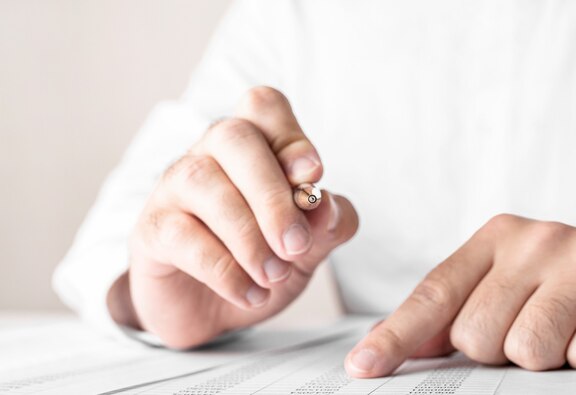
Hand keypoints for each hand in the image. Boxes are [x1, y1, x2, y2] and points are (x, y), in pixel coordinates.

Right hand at [108, 87, 357, 347]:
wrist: (211, 313)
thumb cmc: (260, 261)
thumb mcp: (307, 245)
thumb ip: (326, 223)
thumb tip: (326, 207)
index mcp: (251, 148)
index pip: (262, 107)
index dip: (290, 134)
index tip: (312, 178)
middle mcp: (208, 155)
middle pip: (234, 137)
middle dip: (272, 194)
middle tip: (296, 245)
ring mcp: (173, 188)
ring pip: (205, 183)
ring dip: (249, 236)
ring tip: (274, 275)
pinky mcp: (151, 229)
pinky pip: (182, 235)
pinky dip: (224, 269)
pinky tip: (249, 293)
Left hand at [345, 214, 575, 375]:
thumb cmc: (560, 283)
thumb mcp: (503, 282)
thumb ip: (450, 311)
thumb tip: (389, 346)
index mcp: (496, 237)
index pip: (433, 294)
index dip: (396, 336)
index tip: (364, 367)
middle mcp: (536, 240)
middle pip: (476, 335)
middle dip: (496, 349)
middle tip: (526, 326)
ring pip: (526, 350)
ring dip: (540, 356)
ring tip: (561, 328)